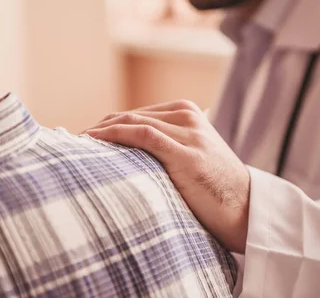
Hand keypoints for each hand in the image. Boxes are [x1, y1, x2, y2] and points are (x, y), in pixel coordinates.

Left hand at [85, 100, 250, 253]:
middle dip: (99, 127)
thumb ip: (166, 144)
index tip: (84, 138)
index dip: (107, 124)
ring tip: (77, 144)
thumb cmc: (213, 187)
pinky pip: (143, 136)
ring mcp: (189, 133)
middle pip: (131, 116)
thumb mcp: (191, 154)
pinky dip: (114, 135)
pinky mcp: (186, 153)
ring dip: (101, 131)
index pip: (136, 114)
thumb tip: (124, 152)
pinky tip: (94, 142)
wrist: (246, 209)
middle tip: (73, 142)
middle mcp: (188, 116)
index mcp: (187, 111)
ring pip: (134, 123)